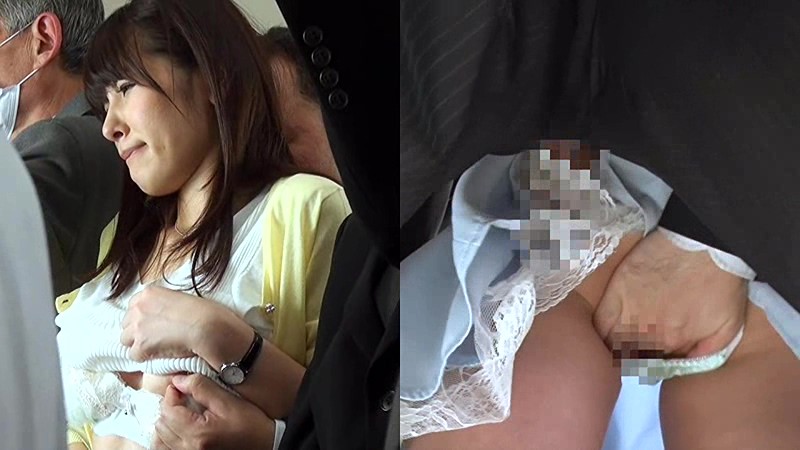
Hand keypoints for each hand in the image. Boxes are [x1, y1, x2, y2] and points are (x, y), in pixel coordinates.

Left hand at [121, 286, 237, 360]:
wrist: (207, 326)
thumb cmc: (202, 312)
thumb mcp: (179, 298)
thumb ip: (163, 304)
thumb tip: (159, 317)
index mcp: (148, 293)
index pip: (132, 307)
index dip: (142, 318)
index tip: (153, 324)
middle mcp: (138, 308)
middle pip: (126, 324)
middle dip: (138, 331)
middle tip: (156, 337)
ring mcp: (137, 327)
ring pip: (126, 340)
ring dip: (139, 344)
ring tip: (158, 347)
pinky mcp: (140, 345)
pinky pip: (134, 355)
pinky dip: (146, 357)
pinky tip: (161, 354)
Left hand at [153, 374, 275, 449]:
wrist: (266, 445)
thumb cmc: (252, 425)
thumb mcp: (230, 401)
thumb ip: (203, 388)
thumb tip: (179, 380)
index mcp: (198, 432)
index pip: (168, 410)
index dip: (171, 394)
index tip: (181, 386)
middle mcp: (190, 448)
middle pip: (161, 425)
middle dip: (169, 408)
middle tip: (183, 398)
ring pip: (159, 440)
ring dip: (165, 424)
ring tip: (180, 414)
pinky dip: (166, 439)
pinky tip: (177, 430)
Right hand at [593, 230, 747, 358]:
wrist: (705, 244)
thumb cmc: (721, 282)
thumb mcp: (728, 327)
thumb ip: (707, 354)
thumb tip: (685, 368)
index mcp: (674, 344)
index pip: (655, 367)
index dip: (652, 365)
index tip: (652, 359)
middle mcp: (648, 334)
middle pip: (632, 358)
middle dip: (634, 357)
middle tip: (637, 349)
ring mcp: (630, 313)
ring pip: (613, 344)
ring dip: (615, 346)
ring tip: (621, 340)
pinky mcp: (617, 292)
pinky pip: (600, 322)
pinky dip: (601, 330)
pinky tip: (607, 330)